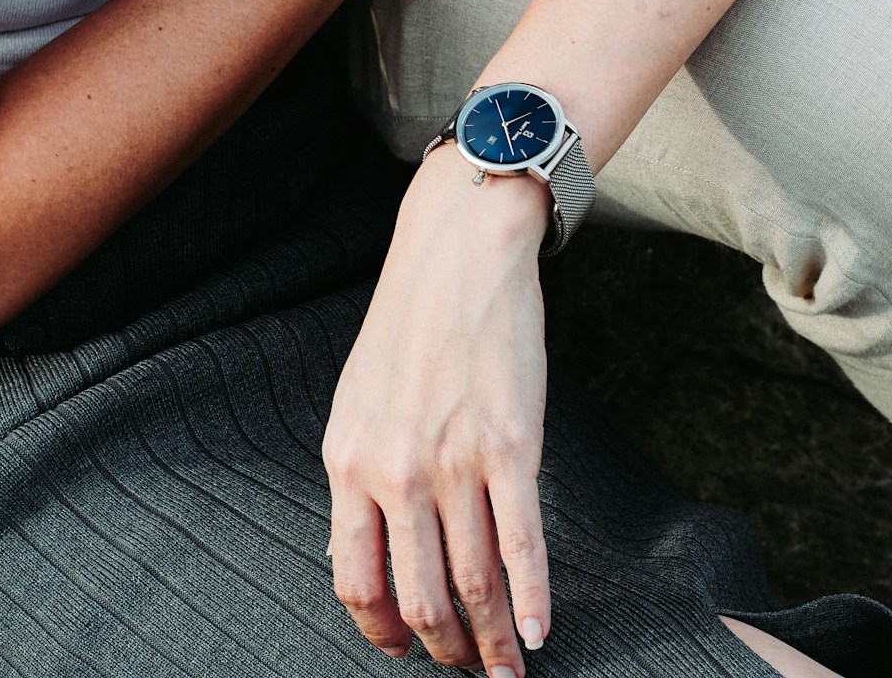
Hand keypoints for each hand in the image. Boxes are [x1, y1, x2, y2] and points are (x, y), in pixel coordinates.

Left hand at [324, 146, 553, 674]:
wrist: (459, 256)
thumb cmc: (410, 325)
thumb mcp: (358, 403)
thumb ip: (362, 474)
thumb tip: (369, 547)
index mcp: (350, 462)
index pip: (356, 581)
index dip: (382, 633)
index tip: (404, 653)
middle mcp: (396, 471)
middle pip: (417, 597)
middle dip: (445, 650)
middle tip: (467, 671)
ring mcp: (455, 461)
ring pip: (472, 583)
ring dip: (492, 642)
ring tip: (509, 670)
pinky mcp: (512, 445)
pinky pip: (521, 544)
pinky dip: (533, 601)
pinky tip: (541, 631)